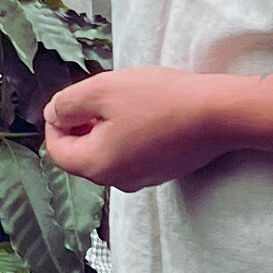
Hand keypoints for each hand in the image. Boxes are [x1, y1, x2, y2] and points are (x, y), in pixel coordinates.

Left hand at [42, 67, 236, 191]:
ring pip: (109, 153)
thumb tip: (53, 114)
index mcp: (97, 166)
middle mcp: (118, 182)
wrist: (218, 114)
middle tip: (97, 95)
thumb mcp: (101, 90)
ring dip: (106, 127)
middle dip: (82, 124)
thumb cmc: (159, 100)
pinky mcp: (165, 171)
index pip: (57, 151)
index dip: (55, 122)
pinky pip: (133, 154)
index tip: (67, 99)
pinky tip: (146, 110)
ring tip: (123, 100)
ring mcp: (144, 179)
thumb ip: (67, 104)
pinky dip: (129, 133)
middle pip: (83, 154)